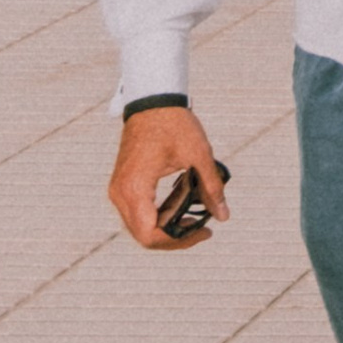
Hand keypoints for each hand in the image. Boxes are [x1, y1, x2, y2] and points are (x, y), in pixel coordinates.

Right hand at [108, 104, 230, 246]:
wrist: (152, 100)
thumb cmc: (173, 123)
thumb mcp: (198, 155)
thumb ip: (211, 188)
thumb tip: (223, 216)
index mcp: (135, 188)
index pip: (150, 235)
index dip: (177, 241)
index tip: (203, 232)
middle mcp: (121, 193)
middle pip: (143, 236)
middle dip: (174, 239)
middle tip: (203, 230)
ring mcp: (119, 189)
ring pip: (139, 227)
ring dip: (166, 230)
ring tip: (196, 221)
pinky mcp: (123, 185)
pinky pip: (138, 214)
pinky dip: (158, 218)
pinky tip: (181, 211)